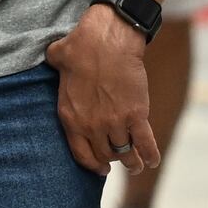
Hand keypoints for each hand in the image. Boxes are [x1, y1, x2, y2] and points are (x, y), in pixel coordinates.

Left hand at [44, 4, 158, 176]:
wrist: (108, 40)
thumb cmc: (81, 45)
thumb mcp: (58, 60)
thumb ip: (55, 66)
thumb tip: (55, 56)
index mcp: (70, 117)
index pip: (80, 153)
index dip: (92, 164)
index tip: (99, 168)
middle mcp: (91, 125)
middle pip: (104, 154)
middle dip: (111, 160)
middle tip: (118, 161)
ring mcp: (115, 122)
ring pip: (124, 152)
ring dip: (132, 161)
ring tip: (136, 165)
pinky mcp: (136, 115)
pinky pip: (145, 143)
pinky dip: (150, 155)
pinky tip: (152, 162)